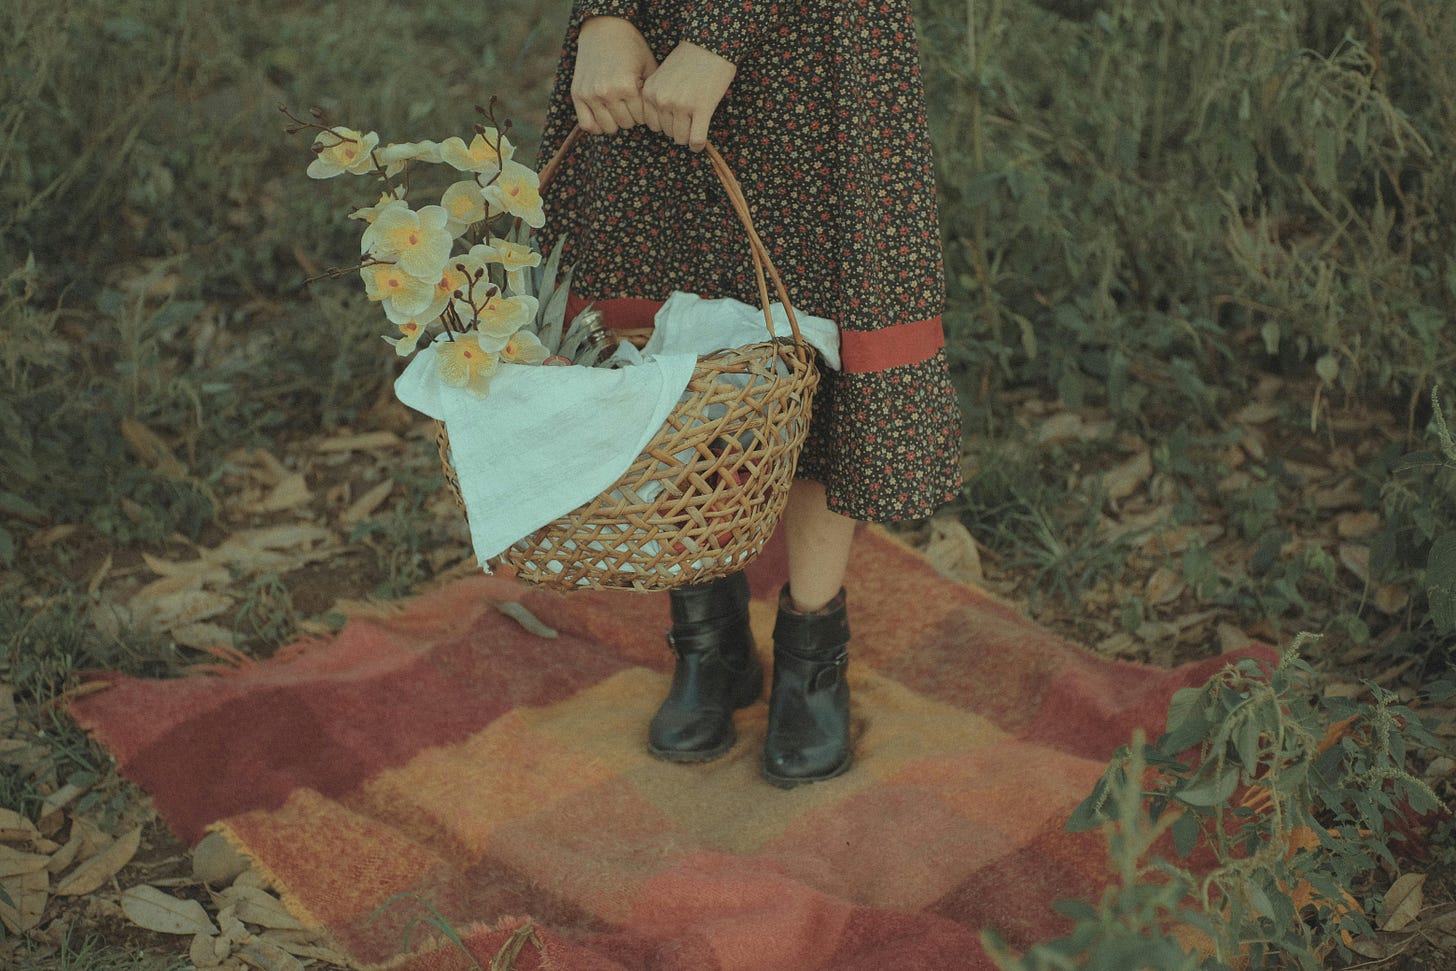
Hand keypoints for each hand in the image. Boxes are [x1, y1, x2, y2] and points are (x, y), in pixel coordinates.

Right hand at [571, 17, 657, 134]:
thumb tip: (657, 118)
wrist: (604, 28)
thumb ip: (653, 92)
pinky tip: (604, 116)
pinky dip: (596, 125)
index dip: (646, 111)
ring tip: (619, 107)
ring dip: (616, 121)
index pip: (641, 118)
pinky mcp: (577, 94)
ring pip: (608, 127)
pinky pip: (586, 124)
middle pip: (626, 124)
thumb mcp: (648, 66)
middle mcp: (607, 92)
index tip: (644, 101)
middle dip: (632, 115)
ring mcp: (590, 94)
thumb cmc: (631, 46)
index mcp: (627, 86)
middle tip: (631, 102)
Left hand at [642, 41, 737, 151]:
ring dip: (689, 136)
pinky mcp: (701, 109)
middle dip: (678, 128)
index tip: (675, 119)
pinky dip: (698, 145)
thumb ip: (656, 97)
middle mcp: (662, 100)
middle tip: (688, 118)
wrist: (710, 46)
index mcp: (649, 92)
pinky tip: (700, 143)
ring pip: (681, 138)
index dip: (665, 124)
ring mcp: (681, 106)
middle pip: (667, 132)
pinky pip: (696, 139)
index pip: (652, 124)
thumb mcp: (661, 76)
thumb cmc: (687, 60)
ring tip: (695, 126)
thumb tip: (659, 126)